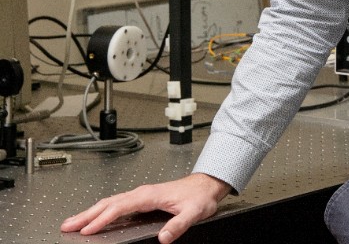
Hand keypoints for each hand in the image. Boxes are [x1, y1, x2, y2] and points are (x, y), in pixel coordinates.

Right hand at [61, 173, 231, 242]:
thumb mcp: (194, 213)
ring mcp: (141, 195)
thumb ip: (178, 225)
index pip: (118, 208)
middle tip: (67, 225)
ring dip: (90, 212)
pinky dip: (102, 211)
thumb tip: (163, 238)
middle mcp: (142, 193)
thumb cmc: (199, 196)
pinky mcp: (142, 199)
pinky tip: (96, 218)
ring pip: (110, 202)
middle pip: (107, 203)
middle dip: (86, 214)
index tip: (87, 230)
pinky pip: (117, 204)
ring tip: (73, 222)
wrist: (207, 185)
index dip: (102, 219)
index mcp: (148, 195)